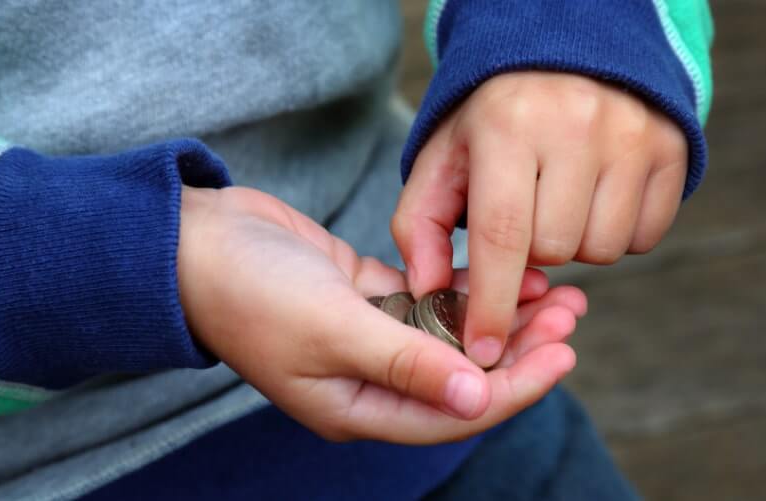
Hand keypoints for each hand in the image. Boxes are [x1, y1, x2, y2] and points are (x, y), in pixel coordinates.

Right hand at [177, 185, 585, 443]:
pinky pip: (427, 299)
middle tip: (570, 314)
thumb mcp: (331, 330)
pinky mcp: (364, 296)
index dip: (513, 387)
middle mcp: (367, 378)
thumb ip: (406, 363)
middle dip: (518, 348)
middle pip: (460, 373)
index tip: (564, 355)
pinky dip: (462, 288)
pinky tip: (502, 271)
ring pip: (449, 334)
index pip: (453, 411)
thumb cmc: (249, 292)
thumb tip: (476, 399)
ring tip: (554, 289)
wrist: (195, 243)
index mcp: (356, 405)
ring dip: (498, 314)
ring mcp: (367, 336)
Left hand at [393, 72, 686, 366]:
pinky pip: (644, 237)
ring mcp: (632, 136)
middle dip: (531, 253)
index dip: (493, 303)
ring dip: (575, 245)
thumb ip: (418, 227)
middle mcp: (576, 126)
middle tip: (524, 215)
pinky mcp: (672, 150)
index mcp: (508, 126)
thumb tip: (427, 292)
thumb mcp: (442, 161)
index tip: (483, 351)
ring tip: (558, 203)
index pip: (502, 235)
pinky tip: (595, 198)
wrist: (563, 59)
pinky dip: (616, 234)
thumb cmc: (491, 124)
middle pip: (556, 251)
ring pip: (602, 250)